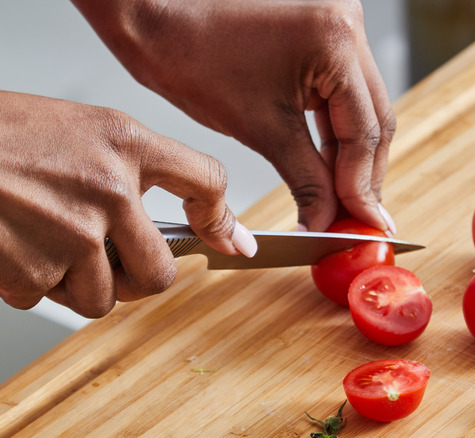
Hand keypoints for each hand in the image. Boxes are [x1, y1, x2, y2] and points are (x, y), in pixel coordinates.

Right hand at [0, 91, 255, 316]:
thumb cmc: (4, 136)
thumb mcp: (87, 130)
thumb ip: (141, 168)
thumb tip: (190, 219)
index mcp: (125, 145)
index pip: (207, 180)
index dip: (224, 219)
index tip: (232, 243)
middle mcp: (108, 191)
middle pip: (159, 275)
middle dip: (137, 279)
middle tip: (112, 261)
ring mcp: (71, 235)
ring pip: (101, 298)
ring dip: (78, 283)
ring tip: (47, 241)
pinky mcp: (31, 272)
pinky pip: (47, 299)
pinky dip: (31, 282)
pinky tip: (16, 245)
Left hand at [72, 0, 396, 232]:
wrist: (157, 17)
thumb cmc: (190, 53)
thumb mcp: (259, 128)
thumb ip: (306, 179)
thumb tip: (326, 218)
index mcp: (335, 41)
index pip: (364, 131)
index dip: (361, 188)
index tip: (361, 226)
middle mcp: (348, 26)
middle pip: (373, 121)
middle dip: (362, 178)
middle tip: (356, 223)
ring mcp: (340, 26)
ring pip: (362, 111)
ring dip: (352, 160)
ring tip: (343, 205)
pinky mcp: (326, 35)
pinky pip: (343, 95)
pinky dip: (337, 135)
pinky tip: (332, 170)